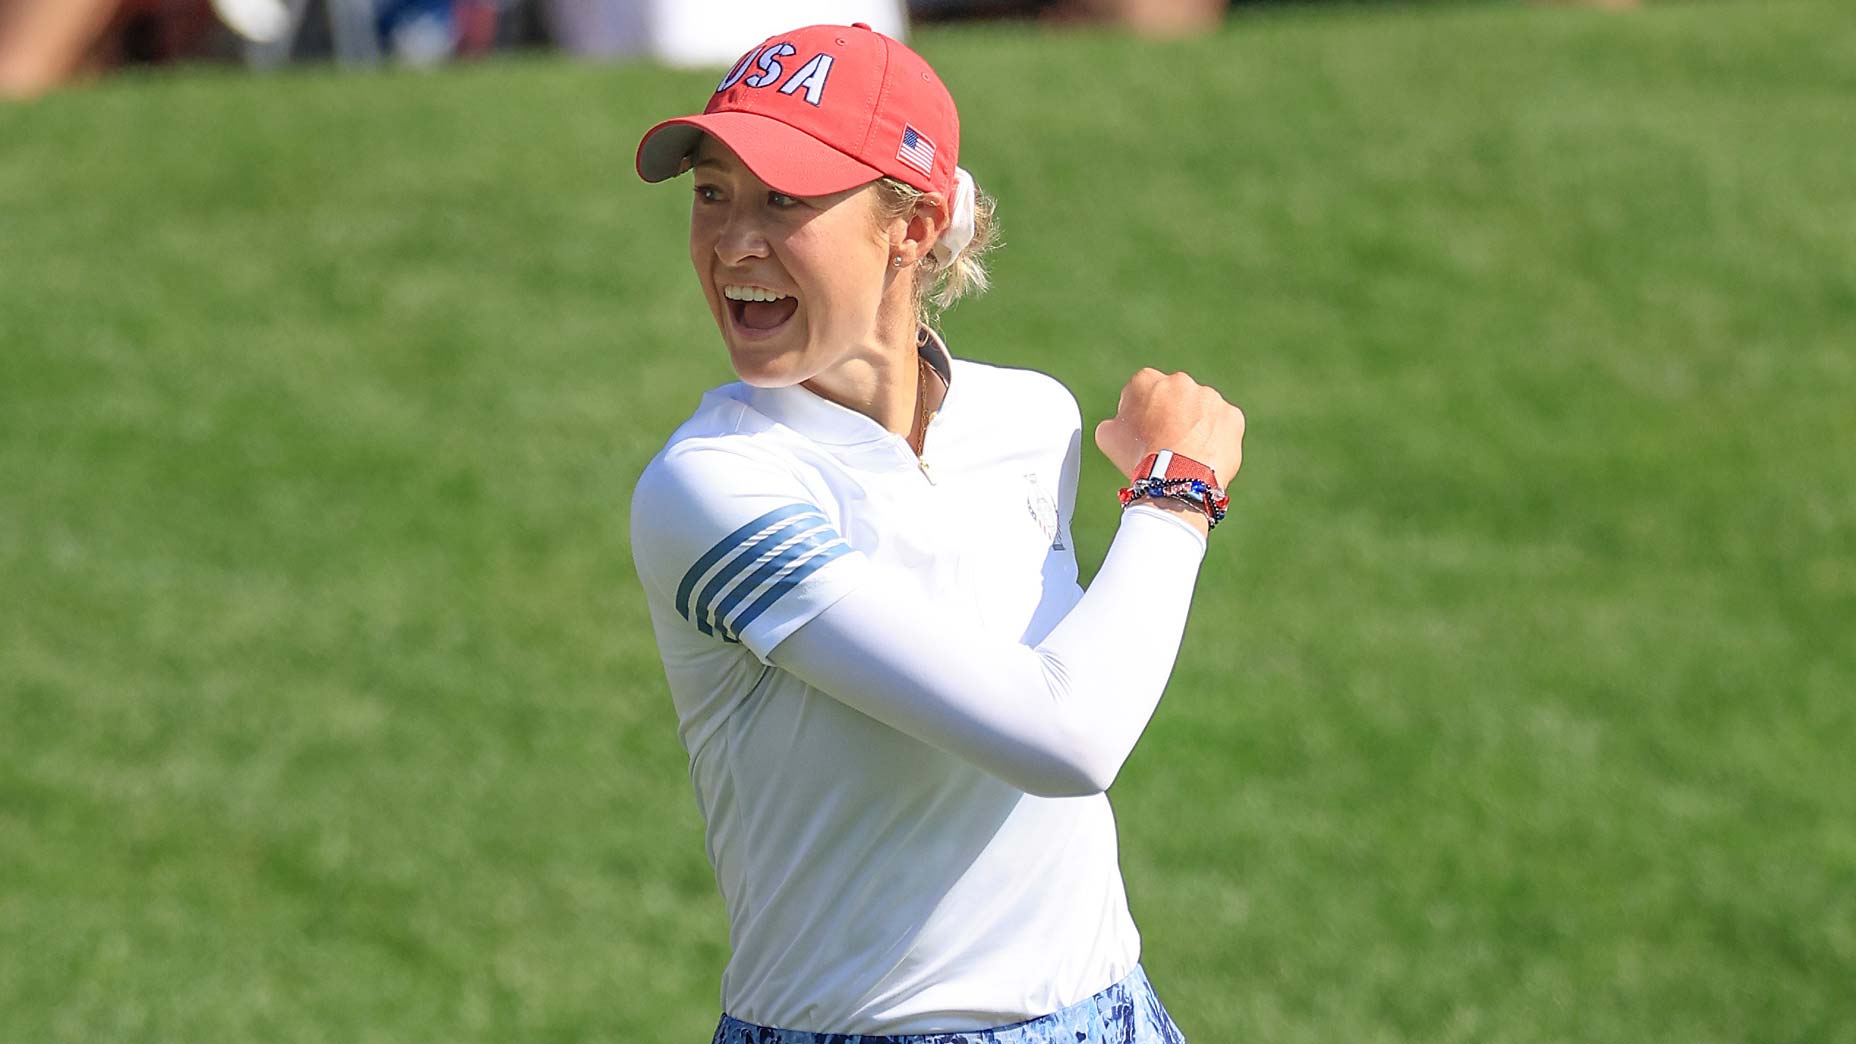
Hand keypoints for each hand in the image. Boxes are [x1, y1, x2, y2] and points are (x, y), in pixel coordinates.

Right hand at [1094, 368, 1244, 483]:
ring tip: (1187, 454)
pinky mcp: (1232, 415)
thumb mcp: (1108, 437)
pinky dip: (1216, 438)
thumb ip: (1115, 421)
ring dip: (1195, 426)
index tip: (1142, 433)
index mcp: (1146, 380)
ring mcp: (1210, 397)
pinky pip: (1223, 425)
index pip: (1141, 392)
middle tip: (1166, 444)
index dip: (1140, 414)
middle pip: (1174, 398)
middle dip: (1171, 416)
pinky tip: (1204, 456)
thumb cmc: (1138, 457)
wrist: (1176, 477)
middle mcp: (1180, 381)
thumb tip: (1121, 422)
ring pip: (1201, 411)